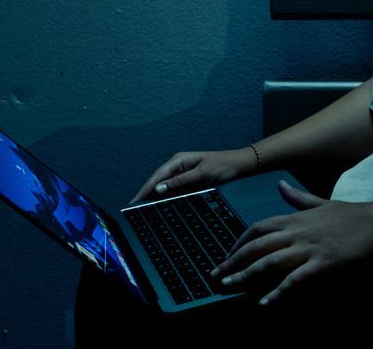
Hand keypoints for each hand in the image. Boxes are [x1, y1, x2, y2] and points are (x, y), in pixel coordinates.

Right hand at [129, 148, 255, 203]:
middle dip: (146, 195)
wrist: (238, 165)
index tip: (134, 201)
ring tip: (143, 211)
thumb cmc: (221, 166)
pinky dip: (167, 199)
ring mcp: (182, 174)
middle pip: (158, 182)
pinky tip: (161, 207)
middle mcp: (177, 166)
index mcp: (178, 160)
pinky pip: (174, 191)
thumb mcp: (201, 174)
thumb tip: (159, 189)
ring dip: (155, 198)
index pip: (157, 176)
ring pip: (165, 187)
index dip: (145, 189)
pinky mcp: (188, 182)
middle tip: (134, 210)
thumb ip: (180, 182)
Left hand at [210, 180, 372, 305]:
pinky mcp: (322, 263)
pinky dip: (278, 291)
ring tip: (229, 286)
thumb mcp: (320, 203)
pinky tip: (265, 302)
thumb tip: (280, 186)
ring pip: (269, 261)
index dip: (238, 241)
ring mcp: (308, 248)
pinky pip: (294, 279)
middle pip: (256, 246)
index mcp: (295, 218)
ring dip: (246, 274)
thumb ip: (297, 198)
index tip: (227, 254)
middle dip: (233, 260)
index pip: (257, 228)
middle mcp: (296, 232)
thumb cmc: (350, 215)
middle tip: (216, 274)